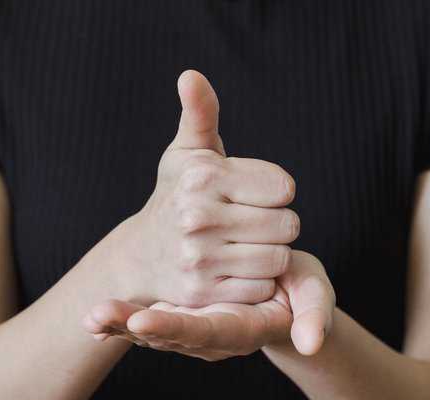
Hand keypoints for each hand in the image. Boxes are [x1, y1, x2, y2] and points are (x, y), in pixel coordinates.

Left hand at [84, 251, 334, 359]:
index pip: (206, 330)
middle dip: (132, 327)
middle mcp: (211, 338)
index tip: (146, 321)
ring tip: (89, 317)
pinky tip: (90, 320)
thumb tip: (311, 342)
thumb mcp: (315, 297)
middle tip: (98, 315)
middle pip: (168, 336)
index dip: (177, 327)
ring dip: (119, 326)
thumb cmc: (300, 292)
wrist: (282, 296)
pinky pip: (145, 326)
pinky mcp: (177, 322)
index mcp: (242, 329)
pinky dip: (118, 324)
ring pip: (150, 334)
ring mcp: (191, 332)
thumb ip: (315, 316)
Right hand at [117, 70, 300, 306]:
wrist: (141, 256)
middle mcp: (198, 216)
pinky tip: (237, 269)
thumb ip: (200, 112)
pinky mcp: (204, 293)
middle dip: (277, 224)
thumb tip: (191, 75)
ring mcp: (200, 258)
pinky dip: (257, 281)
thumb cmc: (176, 196)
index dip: (276, 191)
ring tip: (246, 245)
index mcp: (203, 177)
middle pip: (288, 224)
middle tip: (251, 223)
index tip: (251, 194)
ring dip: (271, 253)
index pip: (284, 186)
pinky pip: (262, 287)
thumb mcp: (187, 152)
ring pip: (279, 257)